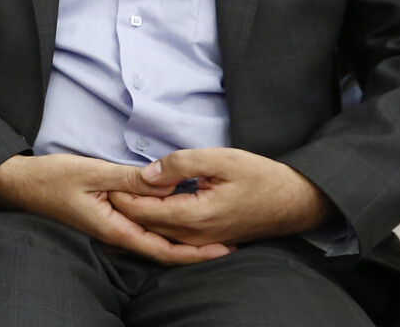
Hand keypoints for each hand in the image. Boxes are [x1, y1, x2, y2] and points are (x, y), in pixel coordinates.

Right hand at [0, 153, 234, 264]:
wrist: (20, 185)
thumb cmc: (52, 178)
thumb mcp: (93, 173)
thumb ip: (131, 180)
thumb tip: (168, 184)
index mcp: (115, 229)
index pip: (163, 250)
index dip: (196, 253)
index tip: (225, 249)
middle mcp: (116, 235)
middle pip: (163, 250)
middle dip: (197, 249)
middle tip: (231, 241)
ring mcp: (111, 228)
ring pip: (153, 239)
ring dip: (182, 238)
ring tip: (213, 231)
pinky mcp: (107, 219)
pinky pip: (141, 228)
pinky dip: (163, 226)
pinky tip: (175, 216)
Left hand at [109, 147, 335, 245]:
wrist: (295, 202)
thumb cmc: (260, 177)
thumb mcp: (219, 159)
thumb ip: (179, 164)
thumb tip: (146, 173)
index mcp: (193, 216)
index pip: (141, 210)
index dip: (120, 194)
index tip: (104, 177)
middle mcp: (194, 236)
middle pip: (144, 224)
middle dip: (123, 205)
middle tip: (104, 184)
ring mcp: (201, 241)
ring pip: (156, 232)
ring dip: (136, 214)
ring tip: (118, 193)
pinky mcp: (207, 240)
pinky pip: (171, 235)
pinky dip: (153, 222)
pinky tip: (145, 206)